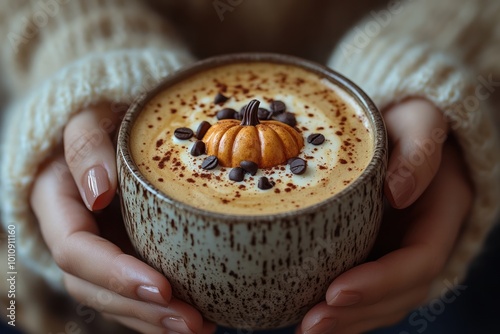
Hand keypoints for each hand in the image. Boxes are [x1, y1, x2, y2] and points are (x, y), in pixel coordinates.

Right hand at [31, 104, 215, 333]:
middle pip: (96, 287)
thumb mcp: (87, 117)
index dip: (115, 274)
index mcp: (56, 203)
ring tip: (201, 327)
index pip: (77, 251)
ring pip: (114, 298)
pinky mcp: (121, 250)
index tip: (161, 288)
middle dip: (142, 310)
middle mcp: (73, 233)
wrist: (104, 124)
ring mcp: (97, 246)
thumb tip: (99, 192)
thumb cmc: (98, 115)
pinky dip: (158, 309)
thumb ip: (85, 146)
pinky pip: (132, 290)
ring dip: (154, 319)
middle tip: (191, 322)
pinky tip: (195, 317)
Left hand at [296, 98, 472, 333]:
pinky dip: (344, 308)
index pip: (418, 261)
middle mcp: (424, 241)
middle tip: (311, 324)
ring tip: (306, 328)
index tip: (337, 290)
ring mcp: (402, 250)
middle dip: (357, 313)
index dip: (381, 281)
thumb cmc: (412, 122)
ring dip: (348, 321)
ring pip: (384, 300)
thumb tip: (398, 193)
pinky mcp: (380, 250)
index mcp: (441, 215)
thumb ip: (419, 153)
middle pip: (399, 293)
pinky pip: (368, 289)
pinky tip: (310, 313)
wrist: (407, 129)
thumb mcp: (421, 124)